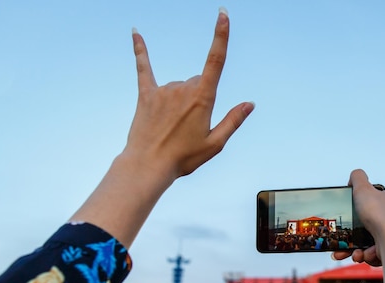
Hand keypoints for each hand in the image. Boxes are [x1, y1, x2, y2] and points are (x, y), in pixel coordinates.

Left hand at [124, 8, 253, 181]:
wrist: (148, 165)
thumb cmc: (184, 158)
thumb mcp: (215, 143)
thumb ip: (233, 121)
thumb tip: (250, 104)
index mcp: (202, 98)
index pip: (215, 60)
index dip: (220, 35)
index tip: (223, 14)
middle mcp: (183, 88)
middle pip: (198, 82)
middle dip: (199, 99)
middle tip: (190, 128)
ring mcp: (163, 90)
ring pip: (179, 86)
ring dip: (180, 102)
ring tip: (173, 129)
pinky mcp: (146, 94)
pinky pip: (144, 68)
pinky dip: (140, 51)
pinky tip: (135, 32)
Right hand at [332, 169, 384, 282]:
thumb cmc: (382, 215)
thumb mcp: (364, 189)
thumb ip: (358, 178)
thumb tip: (354, 176)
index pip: (378, 201)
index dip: (361, 209)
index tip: (351, 218)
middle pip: (373, 225)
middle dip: (357, 235)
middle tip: (345, 243)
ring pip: (375, 241)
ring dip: (361, 249)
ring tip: (354, 254)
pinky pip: (381, 254)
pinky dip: (371, 256)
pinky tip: (366, 256)